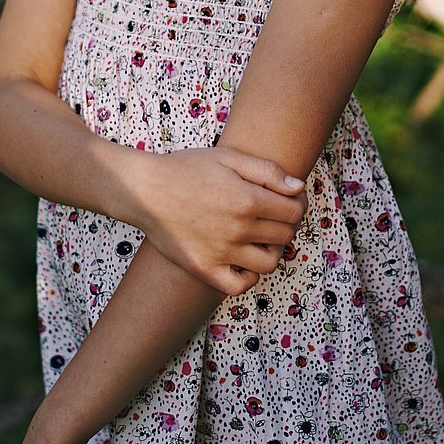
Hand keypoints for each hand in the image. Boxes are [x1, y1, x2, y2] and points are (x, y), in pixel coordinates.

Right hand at [131, 147, 306, 292]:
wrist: (145, 191)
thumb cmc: (186, 169)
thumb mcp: (228, 158)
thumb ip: (268, 172)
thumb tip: (298, 189)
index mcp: (247, 199)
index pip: (294, 211)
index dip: (297, 204)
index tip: (289, 200)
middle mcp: (238, 229)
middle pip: (285, 236)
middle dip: (285, 224)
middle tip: (272, 216)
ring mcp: (221, 252)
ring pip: (269, 263)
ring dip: (271, 251)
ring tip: (259, 238)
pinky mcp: (205, 269)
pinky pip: (240, 285)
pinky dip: (248, 276)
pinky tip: (242, 259)